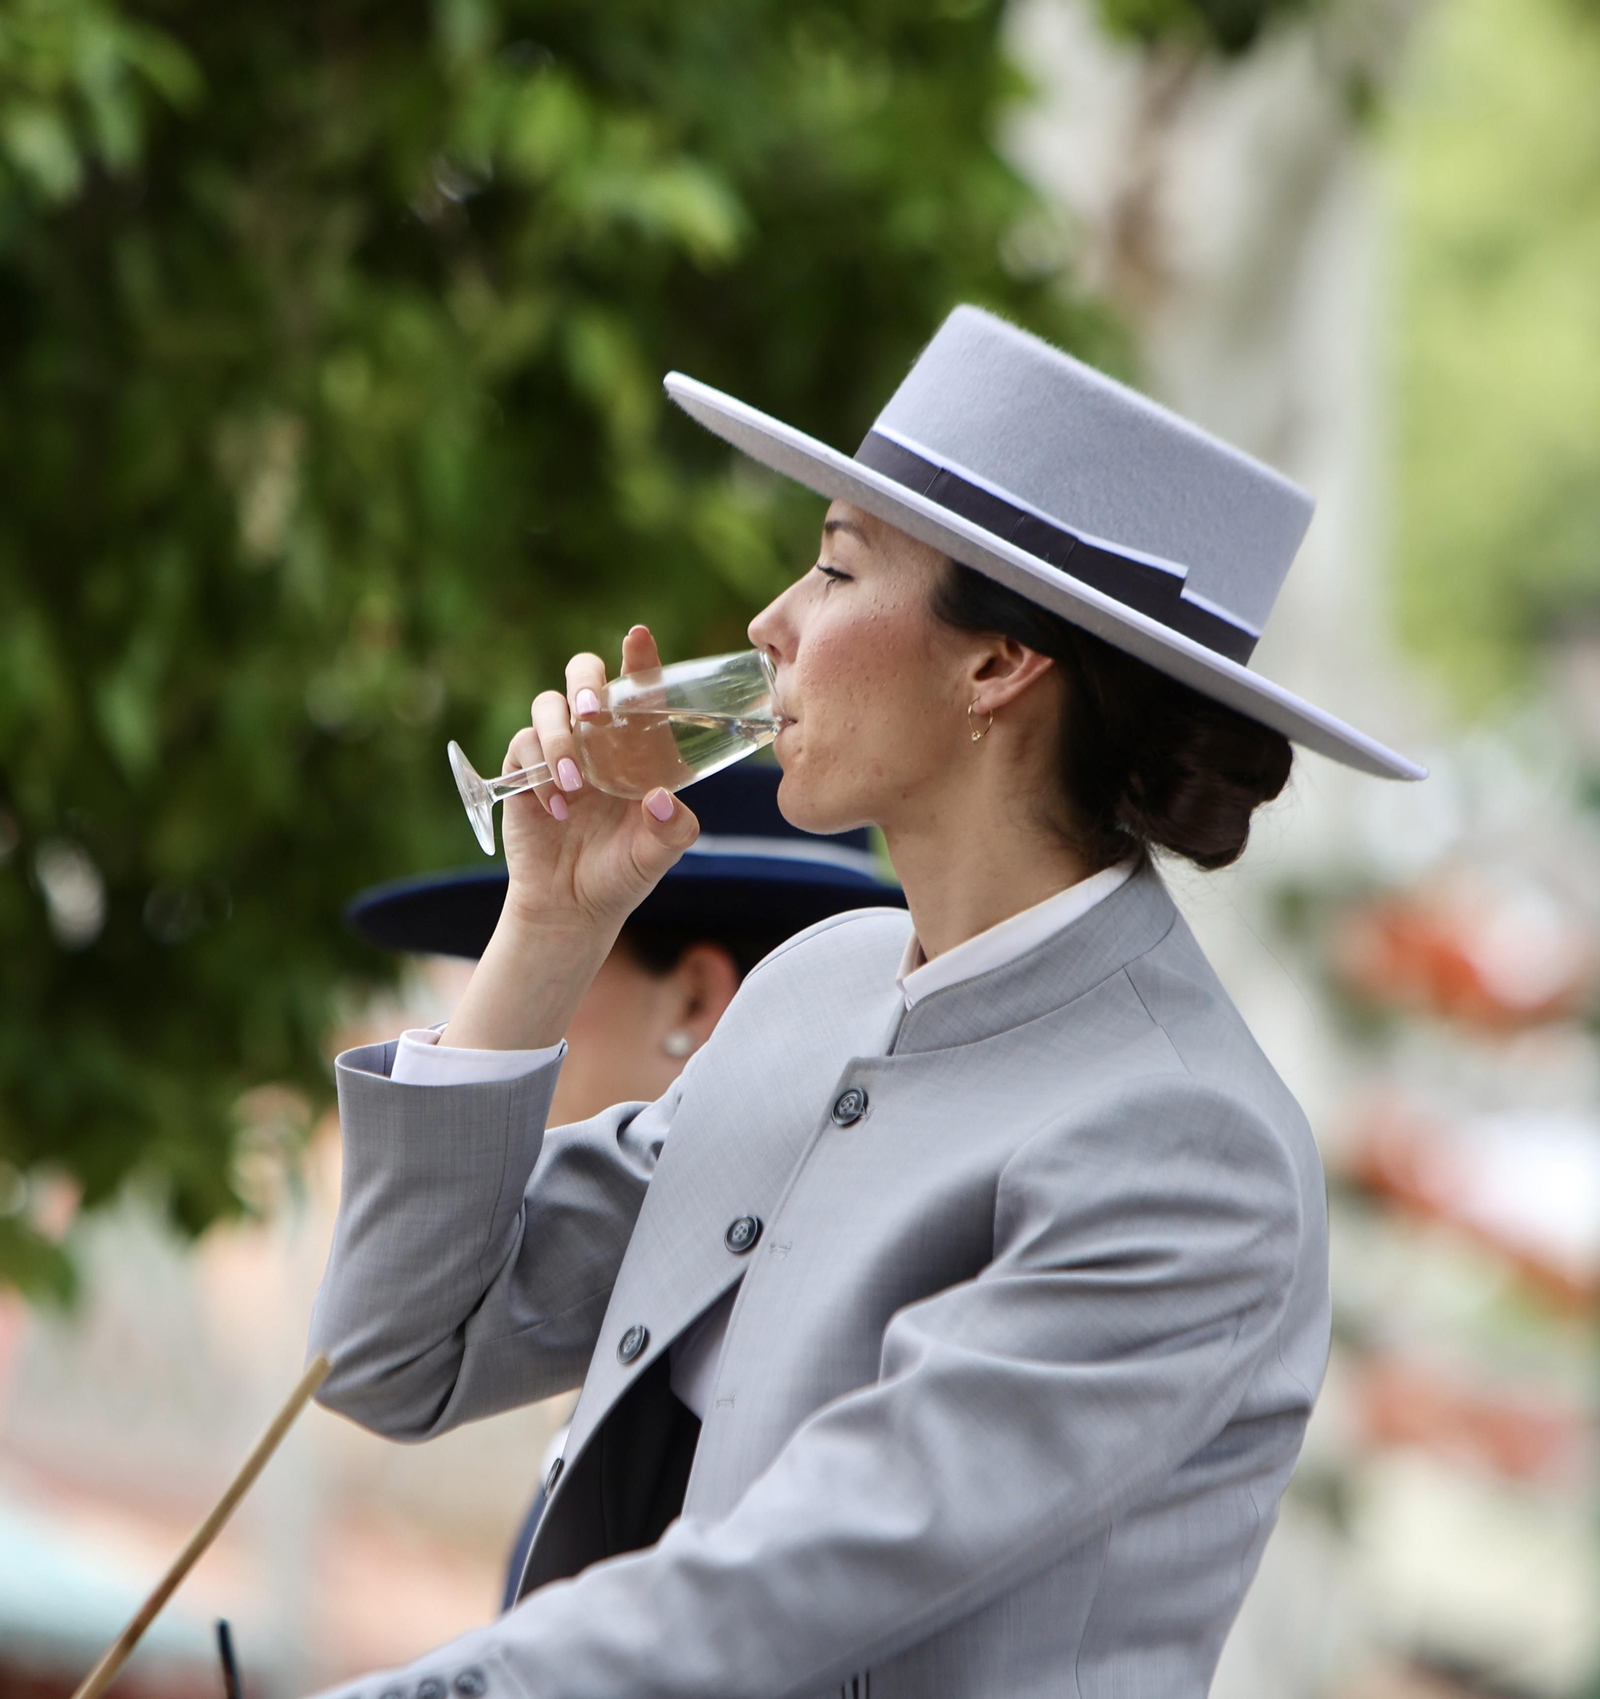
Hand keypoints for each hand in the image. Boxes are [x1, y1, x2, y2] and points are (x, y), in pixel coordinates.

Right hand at [500, 624, 700, 937]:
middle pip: (583, 674)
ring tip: (575, 785)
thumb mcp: (657, 855)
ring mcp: (558, 750)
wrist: (572, 907)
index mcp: (637, 746)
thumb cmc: (622, 872)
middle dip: (586, 682)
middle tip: (592, 714)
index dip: (638, 658)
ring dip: (560, 739)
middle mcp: (597, 738)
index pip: (638, 688)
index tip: (638, 637)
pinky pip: (522, 745)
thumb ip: (671, 829)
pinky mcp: (524, 771)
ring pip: (547, 706)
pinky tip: (557, 808)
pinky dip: (538, 772)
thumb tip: (660, 799)